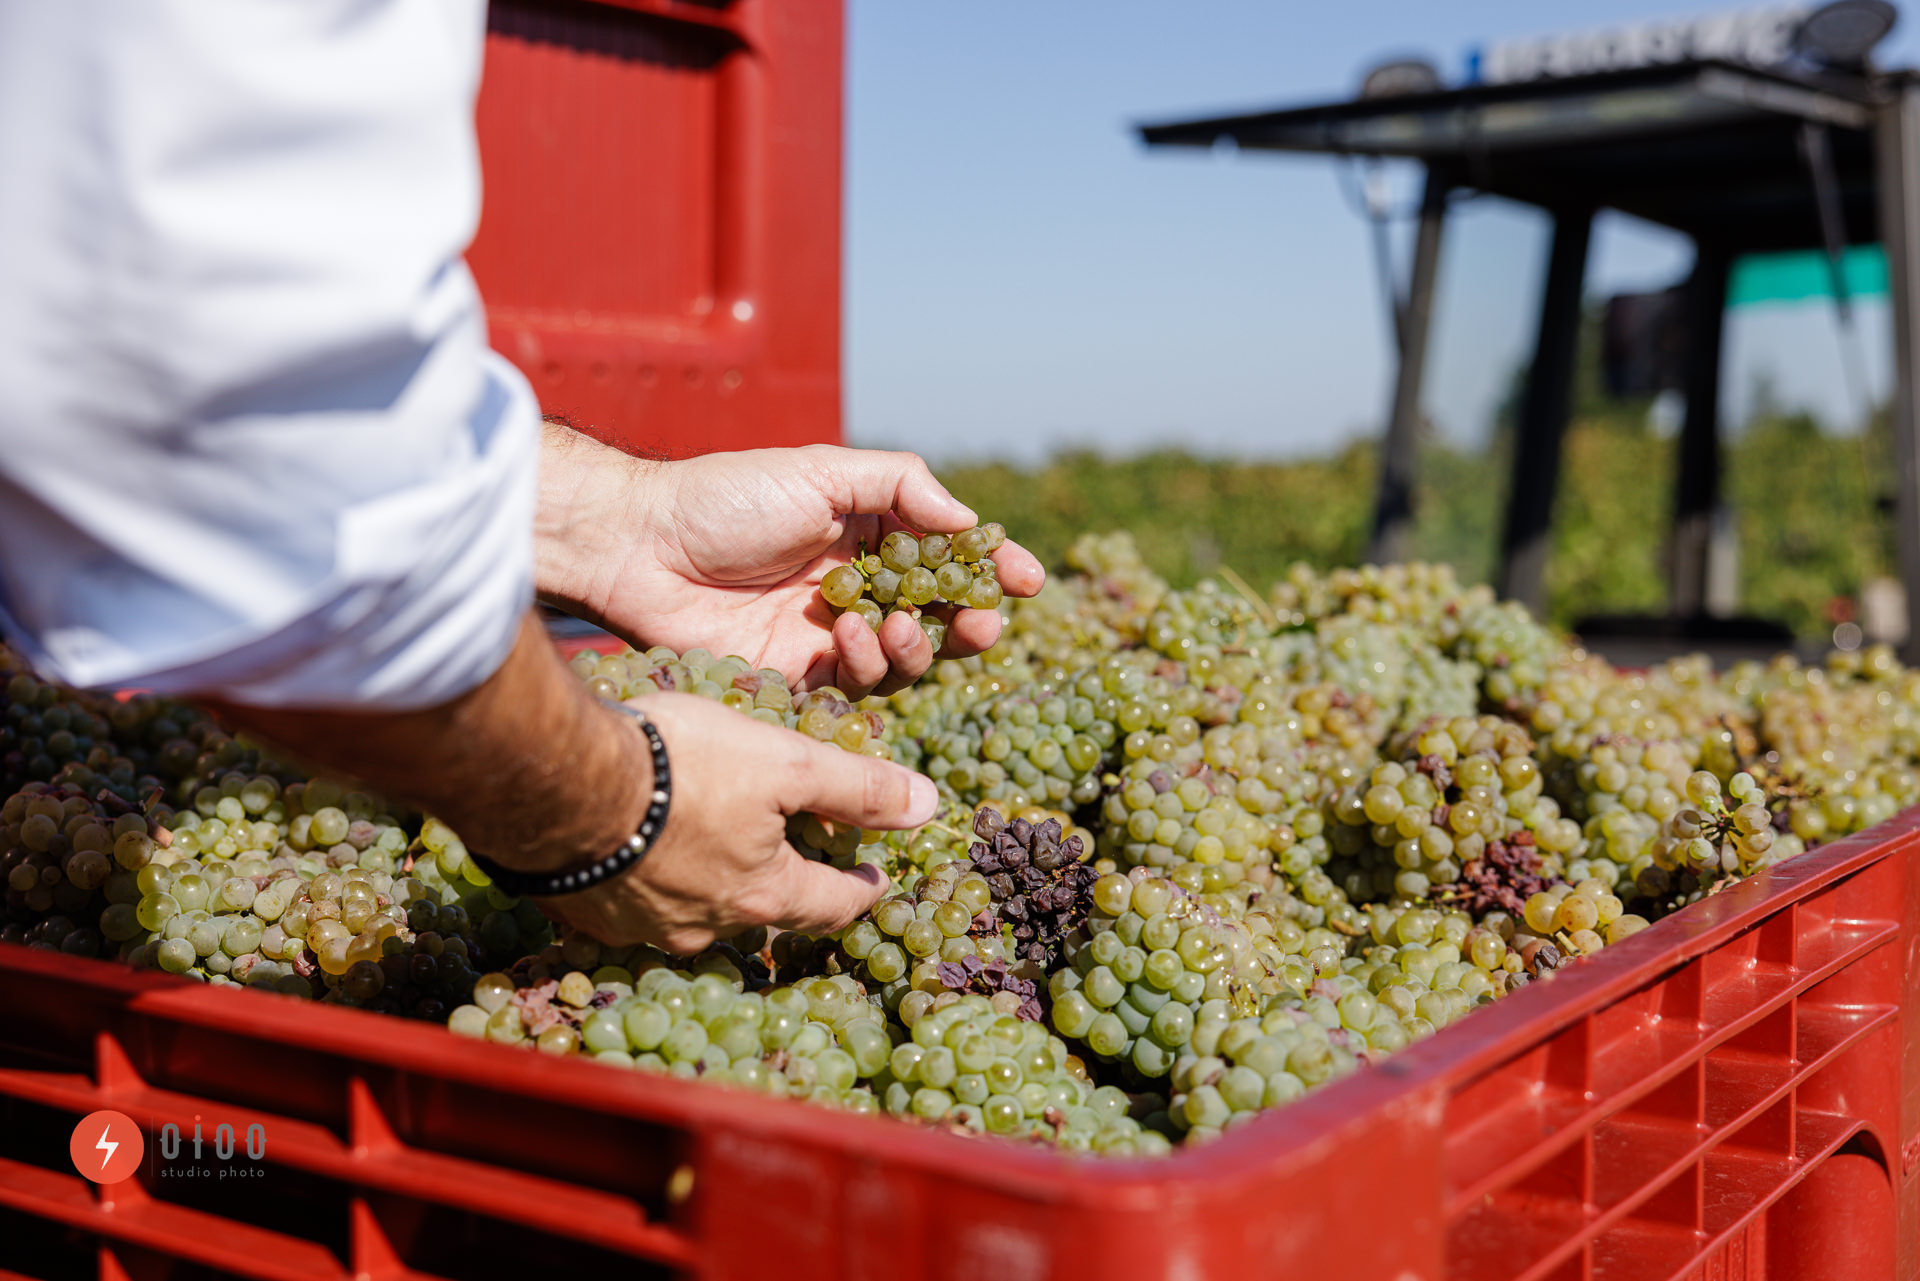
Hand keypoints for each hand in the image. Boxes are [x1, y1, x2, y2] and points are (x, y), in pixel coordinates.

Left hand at [536, 424, 1043, 697]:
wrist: (642, 547)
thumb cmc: (727, 497)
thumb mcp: (822, 470)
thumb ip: (901, 486)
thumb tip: (967, 524)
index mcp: (868, 531)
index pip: (947, 555)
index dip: (991, 568)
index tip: (1026, 577)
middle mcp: (859, 585)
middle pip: (940, 615)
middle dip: (972, 620)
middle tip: (985, 622)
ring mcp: (832, 634)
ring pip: (908, 658)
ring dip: (920, 645)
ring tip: (897, 625)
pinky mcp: (802, 676)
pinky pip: (859, 686)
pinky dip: (868, 664)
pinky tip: (847, 637)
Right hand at [538, 691, 934, 951]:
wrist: (553, 783)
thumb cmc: (678, 767)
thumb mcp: (782, 763)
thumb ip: (854, 787)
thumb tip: (928, 808)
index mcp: (762, 895)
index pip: (832, 905)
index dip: (860, 888)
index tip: (874, 876)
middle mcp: (704, 927)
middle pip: (763, 909)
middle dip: (782, 881)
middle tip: (792, 848)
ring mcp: (639, 926)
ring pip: (694, 908)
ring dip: (711, 879)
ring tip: (713, 838)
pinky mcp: (584, 911)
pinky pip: (630, 899)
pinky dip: (647, 875)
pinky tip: (637, 843)